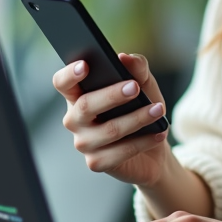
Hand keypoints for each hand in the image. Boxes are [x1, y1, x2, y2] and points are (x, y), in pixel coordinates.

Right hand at [52, 53, 171, 186]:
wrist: (153, 142)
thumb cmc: (141, 106)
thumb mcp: (144, 83)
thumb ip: (137, 67)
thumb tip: (126, 58)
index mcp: (79, 94)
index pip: (63, 82)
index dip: (69, 74)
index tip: (85, 65)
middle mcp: (75, 119)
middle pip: (85, 105)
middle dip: (111, 95)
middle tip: (135, 87)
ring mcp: (83, 143)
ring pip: (108, 130)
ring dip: (137, 119)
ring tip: (158, 110)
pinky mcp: (96, 163)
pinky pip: (119, 153)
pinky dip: (142, 141)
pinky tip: (158, 133)